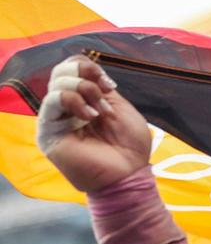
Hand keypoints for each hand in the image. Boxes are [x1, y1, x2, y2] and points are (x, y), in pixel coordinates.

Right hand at [36, 55, 151, 193]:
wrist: (130, 174)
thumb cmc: (130, 147)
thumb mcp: (121, 109)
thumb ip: (101, 88)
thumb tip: (88, 74)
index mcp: (84, 100)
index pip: (73, 68)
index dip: (89, 68)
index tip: (110, 85)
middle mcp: (67, 107)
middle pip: (61, 71)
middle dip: (86, 77)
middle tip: (106, 94)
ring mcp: (56, 118)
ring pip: (57, 83)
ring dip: (84, 90)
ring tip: (101, 113)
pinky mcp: (48, 131)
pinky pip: (52, 100)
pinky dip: (73, 100)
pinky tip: (89, 117)